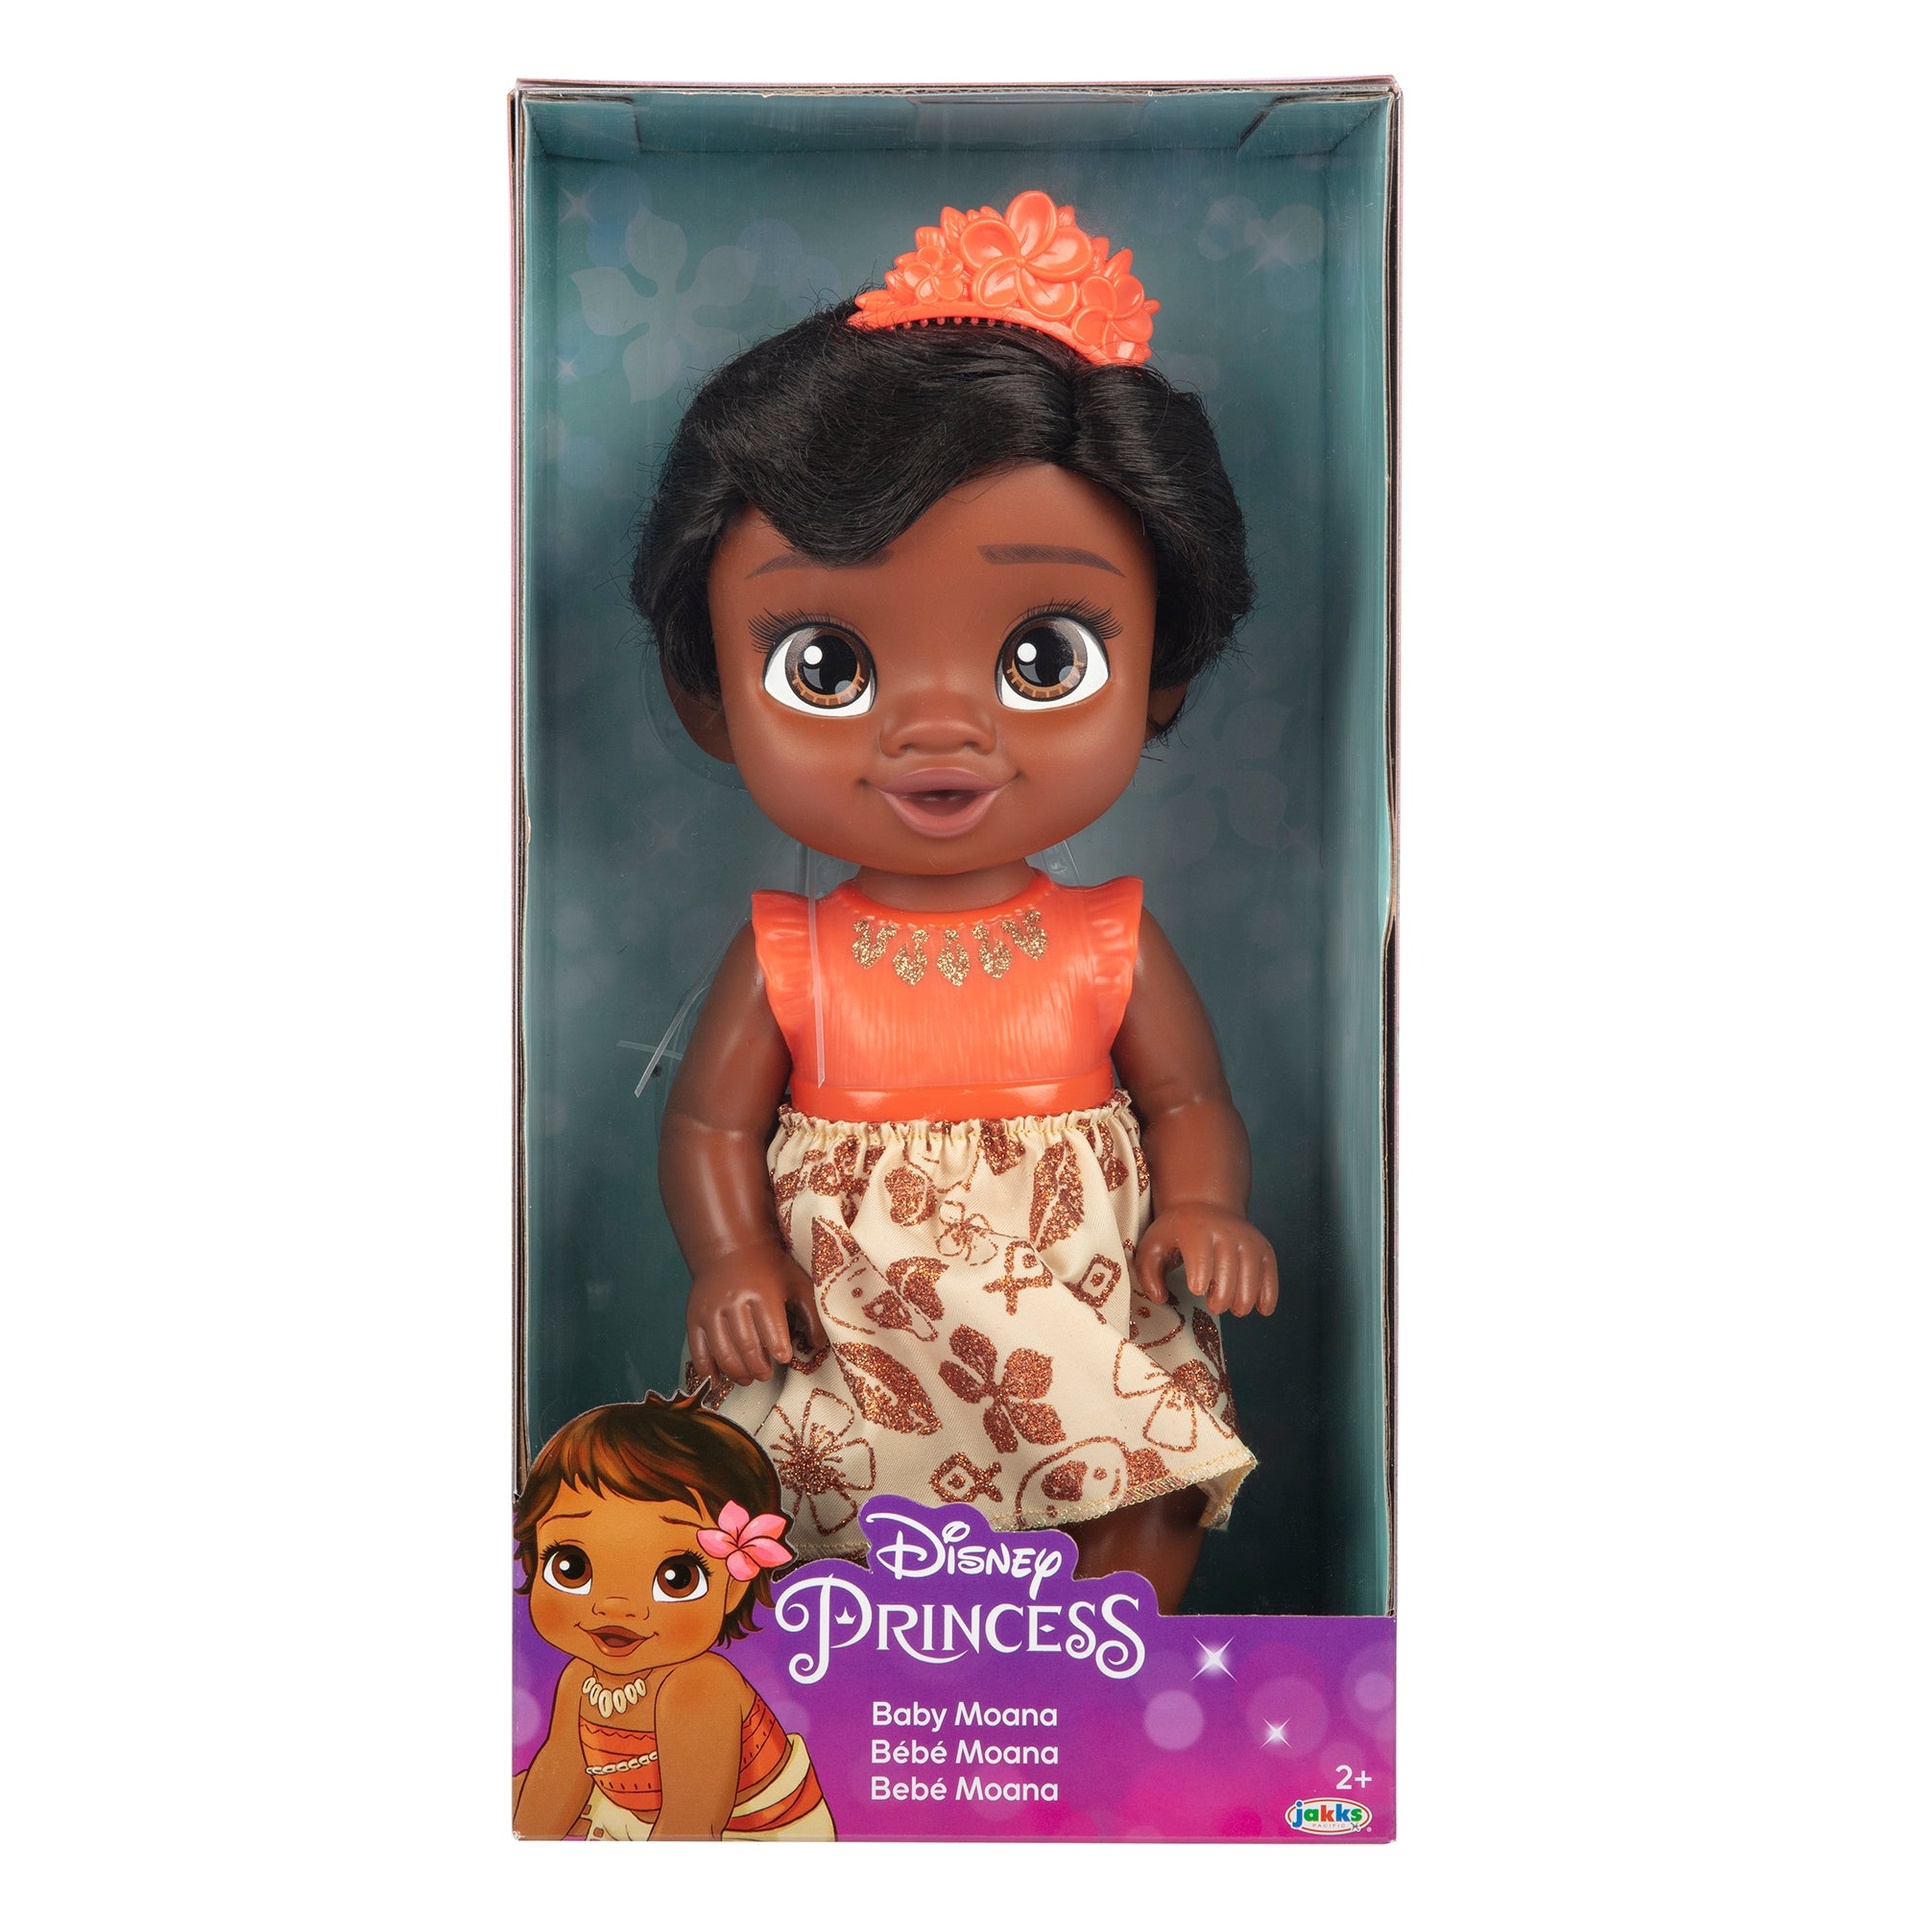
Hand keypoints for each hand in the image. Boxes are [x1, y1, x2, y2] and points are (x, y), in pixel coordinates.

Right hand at [686, 1245, 824, 1385]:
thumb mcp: (796, 1283)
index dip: (779, 1351)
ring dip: (737, 1373)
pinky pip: (698, 1351)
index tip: (784, 1359)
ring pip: (723, 1352)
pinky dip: (708, 1371)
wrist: (730, 1249)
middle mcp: (734, 1301)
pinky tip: (720, 1379)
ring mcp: (711, 1310)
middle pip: (747, 1346)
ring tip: (748, 1377)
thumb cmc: (769, 1269)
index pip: (772, 1330)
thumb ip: (810, 1314)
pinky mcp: (694, 1317)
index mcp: (762, 1292)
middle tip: (766, 1374)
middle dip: (759, 1368)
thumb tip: (819, 1345)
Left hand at [1134, 1204, 1277, 1317]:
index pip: (1201, 1258)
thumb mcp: (1153, 1246)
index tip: (1196, 1290)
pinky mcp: (1263, 1248)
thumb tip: (1160, 1298)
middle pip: (1228, 1273)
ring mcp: (1247, 1239)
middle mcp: (1225, 1232)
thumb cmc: (1176, 1233)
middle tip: (1214, 1305)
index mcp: (1196, 1230)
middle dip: (1221, 1298)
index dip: (1200, 1280)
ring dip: (1243, 1300)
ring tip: (1234, 1308)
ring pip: (1251, 1276)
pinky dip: (1268, 1295)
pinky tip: (1262, 1309)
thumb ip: (1148, 1273)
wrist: (1204, 1206)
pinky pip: (1270, 1273)